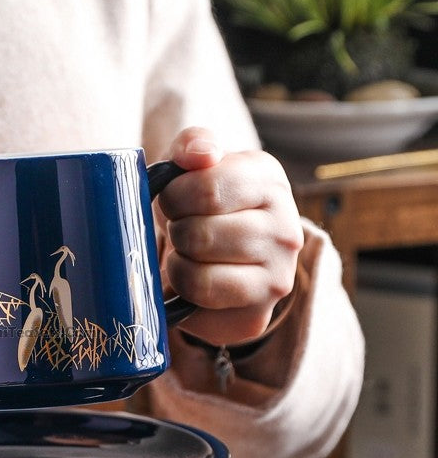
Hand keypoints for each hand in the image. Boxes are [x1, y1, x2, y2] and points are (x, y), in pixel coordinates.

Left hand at [155, 126, 303, 344]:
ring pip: (198, 273)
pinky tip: (191, 278)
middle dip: (175, 232)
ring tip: (187, 252)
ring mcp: (277, 276)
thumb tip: (201, 154)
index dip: (173, 197)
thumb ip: (193, 144)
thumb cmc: (199, 203)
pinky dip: (181, 289)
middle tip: (181, 229)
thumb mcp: (193, 164)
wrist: (216, 254)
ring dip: (177, 262)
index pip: (206, 189)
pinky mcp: (257, 313)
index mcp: (269, 180)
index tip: (174, 200)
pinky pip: (200, 302)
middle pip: (199, 235)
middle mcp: (285, 229)